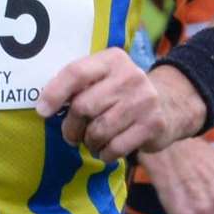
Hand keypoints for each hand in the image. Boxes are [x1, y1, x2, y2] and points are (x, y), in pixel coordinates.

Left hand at [36, 50, 202, 162]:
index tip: (42, 111)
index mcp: (112, 59)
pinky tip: (108, 149)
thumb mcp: (105, 77)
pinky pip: (115, 147)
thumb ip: (79, 84)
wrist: (171, 103)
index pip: (76, 73)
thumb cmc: (123, 92)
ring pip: (98, 130)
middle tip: (72, 135)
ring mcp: (143, 100)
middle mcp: (130, 76)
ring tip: (92, 141)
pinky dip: (105, 154)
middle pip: (83, 106)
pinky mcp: (152, 125)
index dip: (55, 93)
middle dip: (72, 127)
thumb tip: (44, 105)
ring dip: (89, 142)